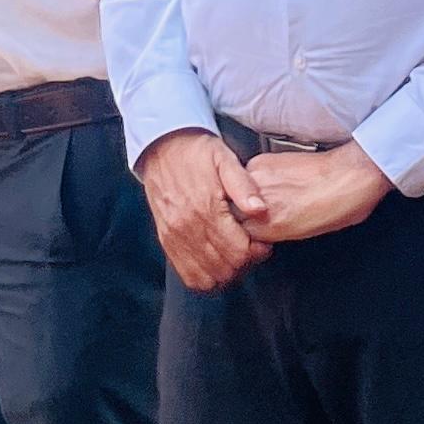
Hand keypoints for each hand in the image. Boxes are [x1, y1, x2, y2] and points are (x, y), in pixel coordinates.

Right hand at [139, 127, 269, 292]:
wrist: (162, 146)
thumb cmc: (197, 153)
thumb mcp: (225, 159)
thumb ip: (244, 186)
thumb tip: (260, 210)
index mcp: (206, 208)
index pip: (238, 251)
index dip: (256, 252)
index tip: (261, 243)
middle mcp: (187, 227)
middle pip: (225, 269)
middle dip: (244, 264)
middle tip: (251, 249)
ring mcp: (175, 236)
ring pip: (208, 277)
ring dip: (227, 273)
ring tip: (235, 256)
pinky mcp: (166, 241)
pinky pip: (188, 275)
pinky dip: (205, 277)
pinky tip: (216, 263)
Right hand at [237, 143, 391, 244]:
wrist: (350, 176)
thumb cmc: (337, 208)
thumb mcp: (300, 233)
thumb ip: (272, 231)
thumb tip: (259, 228)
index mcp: (269, 227)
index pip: (238, 234)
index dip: (243, 232)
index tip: (250, 229)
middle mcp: (259, 203)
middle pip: (232, 212)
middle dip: (240, 213)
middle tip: (258, 211)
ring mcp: (258, 179)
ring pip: (236, 191)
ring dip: (244, 194)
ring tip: (268, 194)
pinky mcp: (262, 161)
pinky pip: (248, 174)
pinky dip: (255, 179)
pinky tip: (273, 180)